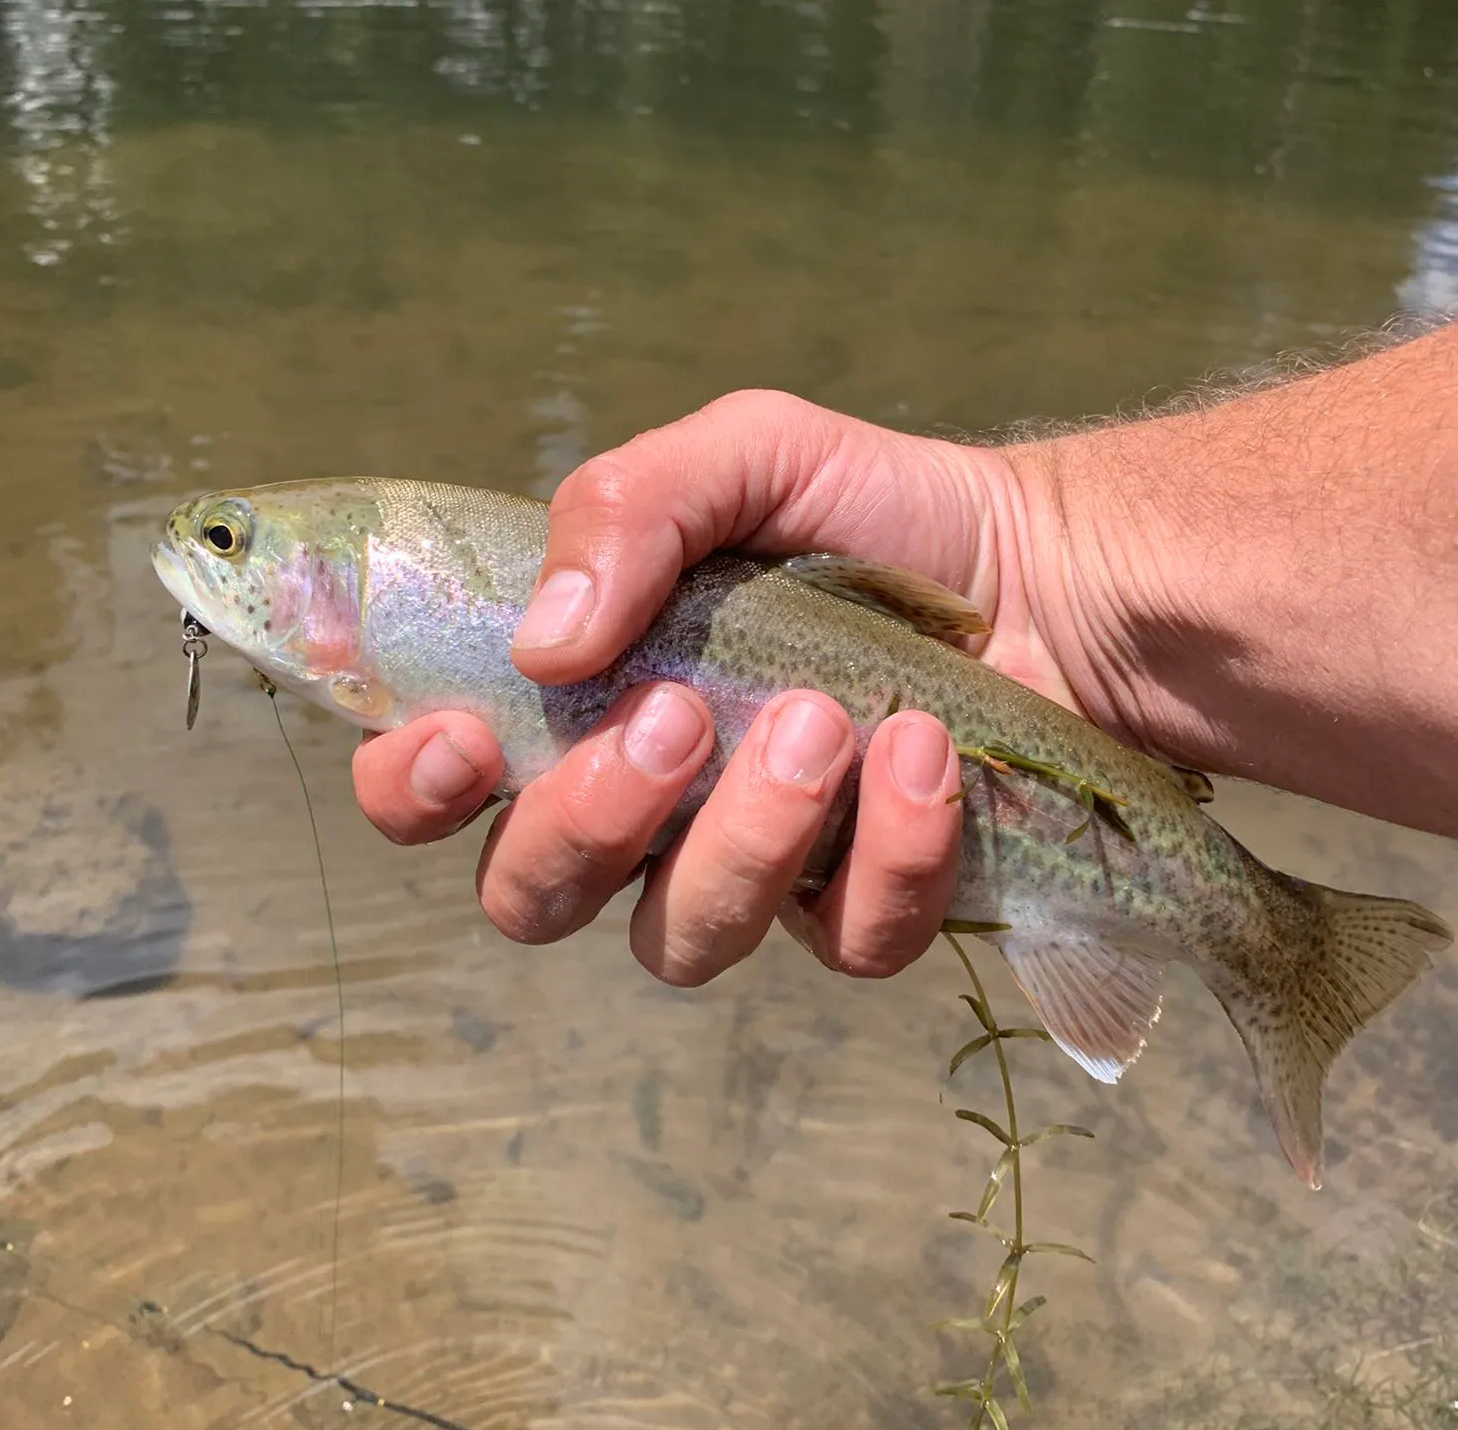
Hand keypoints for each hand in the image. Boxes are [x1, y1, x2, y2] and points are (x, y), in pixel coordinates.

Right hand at [352, 390, 1099, 983]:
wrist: (1047, 568)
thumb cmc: (874, 512)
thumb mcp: (746, 456)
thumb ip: (627, 510)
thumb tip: (541, 644)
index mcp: (585, 705)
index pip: (438, 790)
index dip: (414, 790)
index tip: (463, 741)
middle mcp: (648, 813)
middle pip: (532, 898)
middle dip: (583, 824)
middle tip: (673, 720)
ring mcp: (755, 875)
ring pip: (680, 941)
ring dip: (740, 838)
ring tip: (820, 720)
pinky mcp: (866, 910)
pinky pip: (844, 942)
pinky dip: (885, 853)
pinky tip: (923, 754)